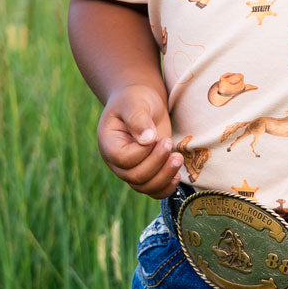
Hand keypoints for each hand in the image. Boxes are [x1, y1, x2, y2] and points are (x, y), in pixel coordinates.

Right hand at [97, 83, 182, 198]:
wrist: (142, 102)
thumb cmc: (136, 99)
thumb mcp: (135, 102)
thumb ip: (138, 118)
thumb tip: (148, 139)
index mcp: (109, 144)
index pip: (124, 160)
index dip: (143, 152)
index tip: (156, 136)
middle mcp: (118, 162)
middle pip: (136, 177)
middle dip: (157, 163)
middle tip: (169, 143)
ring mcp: (132, 169)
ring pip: (146, 187)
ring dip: (165, 176)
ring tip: (178, 158)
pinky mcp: (147, 172)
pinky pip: (154, 190)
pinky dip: (166, 188)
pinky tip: (177, 175)